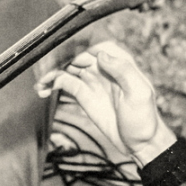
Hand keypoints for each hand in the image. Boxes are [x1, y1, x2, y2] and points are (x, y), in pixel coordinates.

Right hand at [35, 39, 176, 166]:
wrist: (140, 144)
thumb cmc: (144, 118)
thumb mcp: (139, 93)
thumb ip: (123, 70)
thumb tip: (101, 54)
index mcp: (119, 61)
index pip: (94, 42)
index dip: (77, 42)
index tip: (61, 48)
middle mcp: (104, 67)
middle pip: (76, 52)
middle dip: (59, 57)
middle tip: (44, 68)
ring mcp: (93, 80)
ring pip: (67, 67)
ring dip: (52, 72)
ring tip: (41, 83)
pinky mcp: (84, 95)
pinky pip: (65, 84)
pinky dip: (52, 85)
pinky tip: (44, 90)